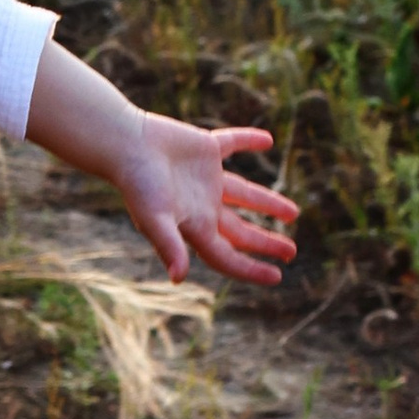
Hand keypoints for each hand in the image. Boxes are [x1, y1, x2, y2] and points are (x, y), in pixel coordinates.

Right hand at [114, 115, 299, 287]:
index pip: (226, 256)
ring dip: (268, 203)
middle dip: (265, 242)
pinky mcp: (204, 149)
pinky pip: (232, 144)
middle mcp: (202, 204)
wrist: (124, 142)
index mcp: (193, 225)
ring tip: (293, 214)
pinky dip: (249, 141)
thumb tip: (179, 277)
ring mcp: (205, 177)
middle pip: (240, 231)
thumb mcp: (154, 218)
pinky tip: (267, 141)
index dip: (250, 269)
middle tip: (291, 251)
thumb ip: (169, 246)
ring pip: (244, 194)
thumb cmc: (137, 183)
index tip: (277, 276)